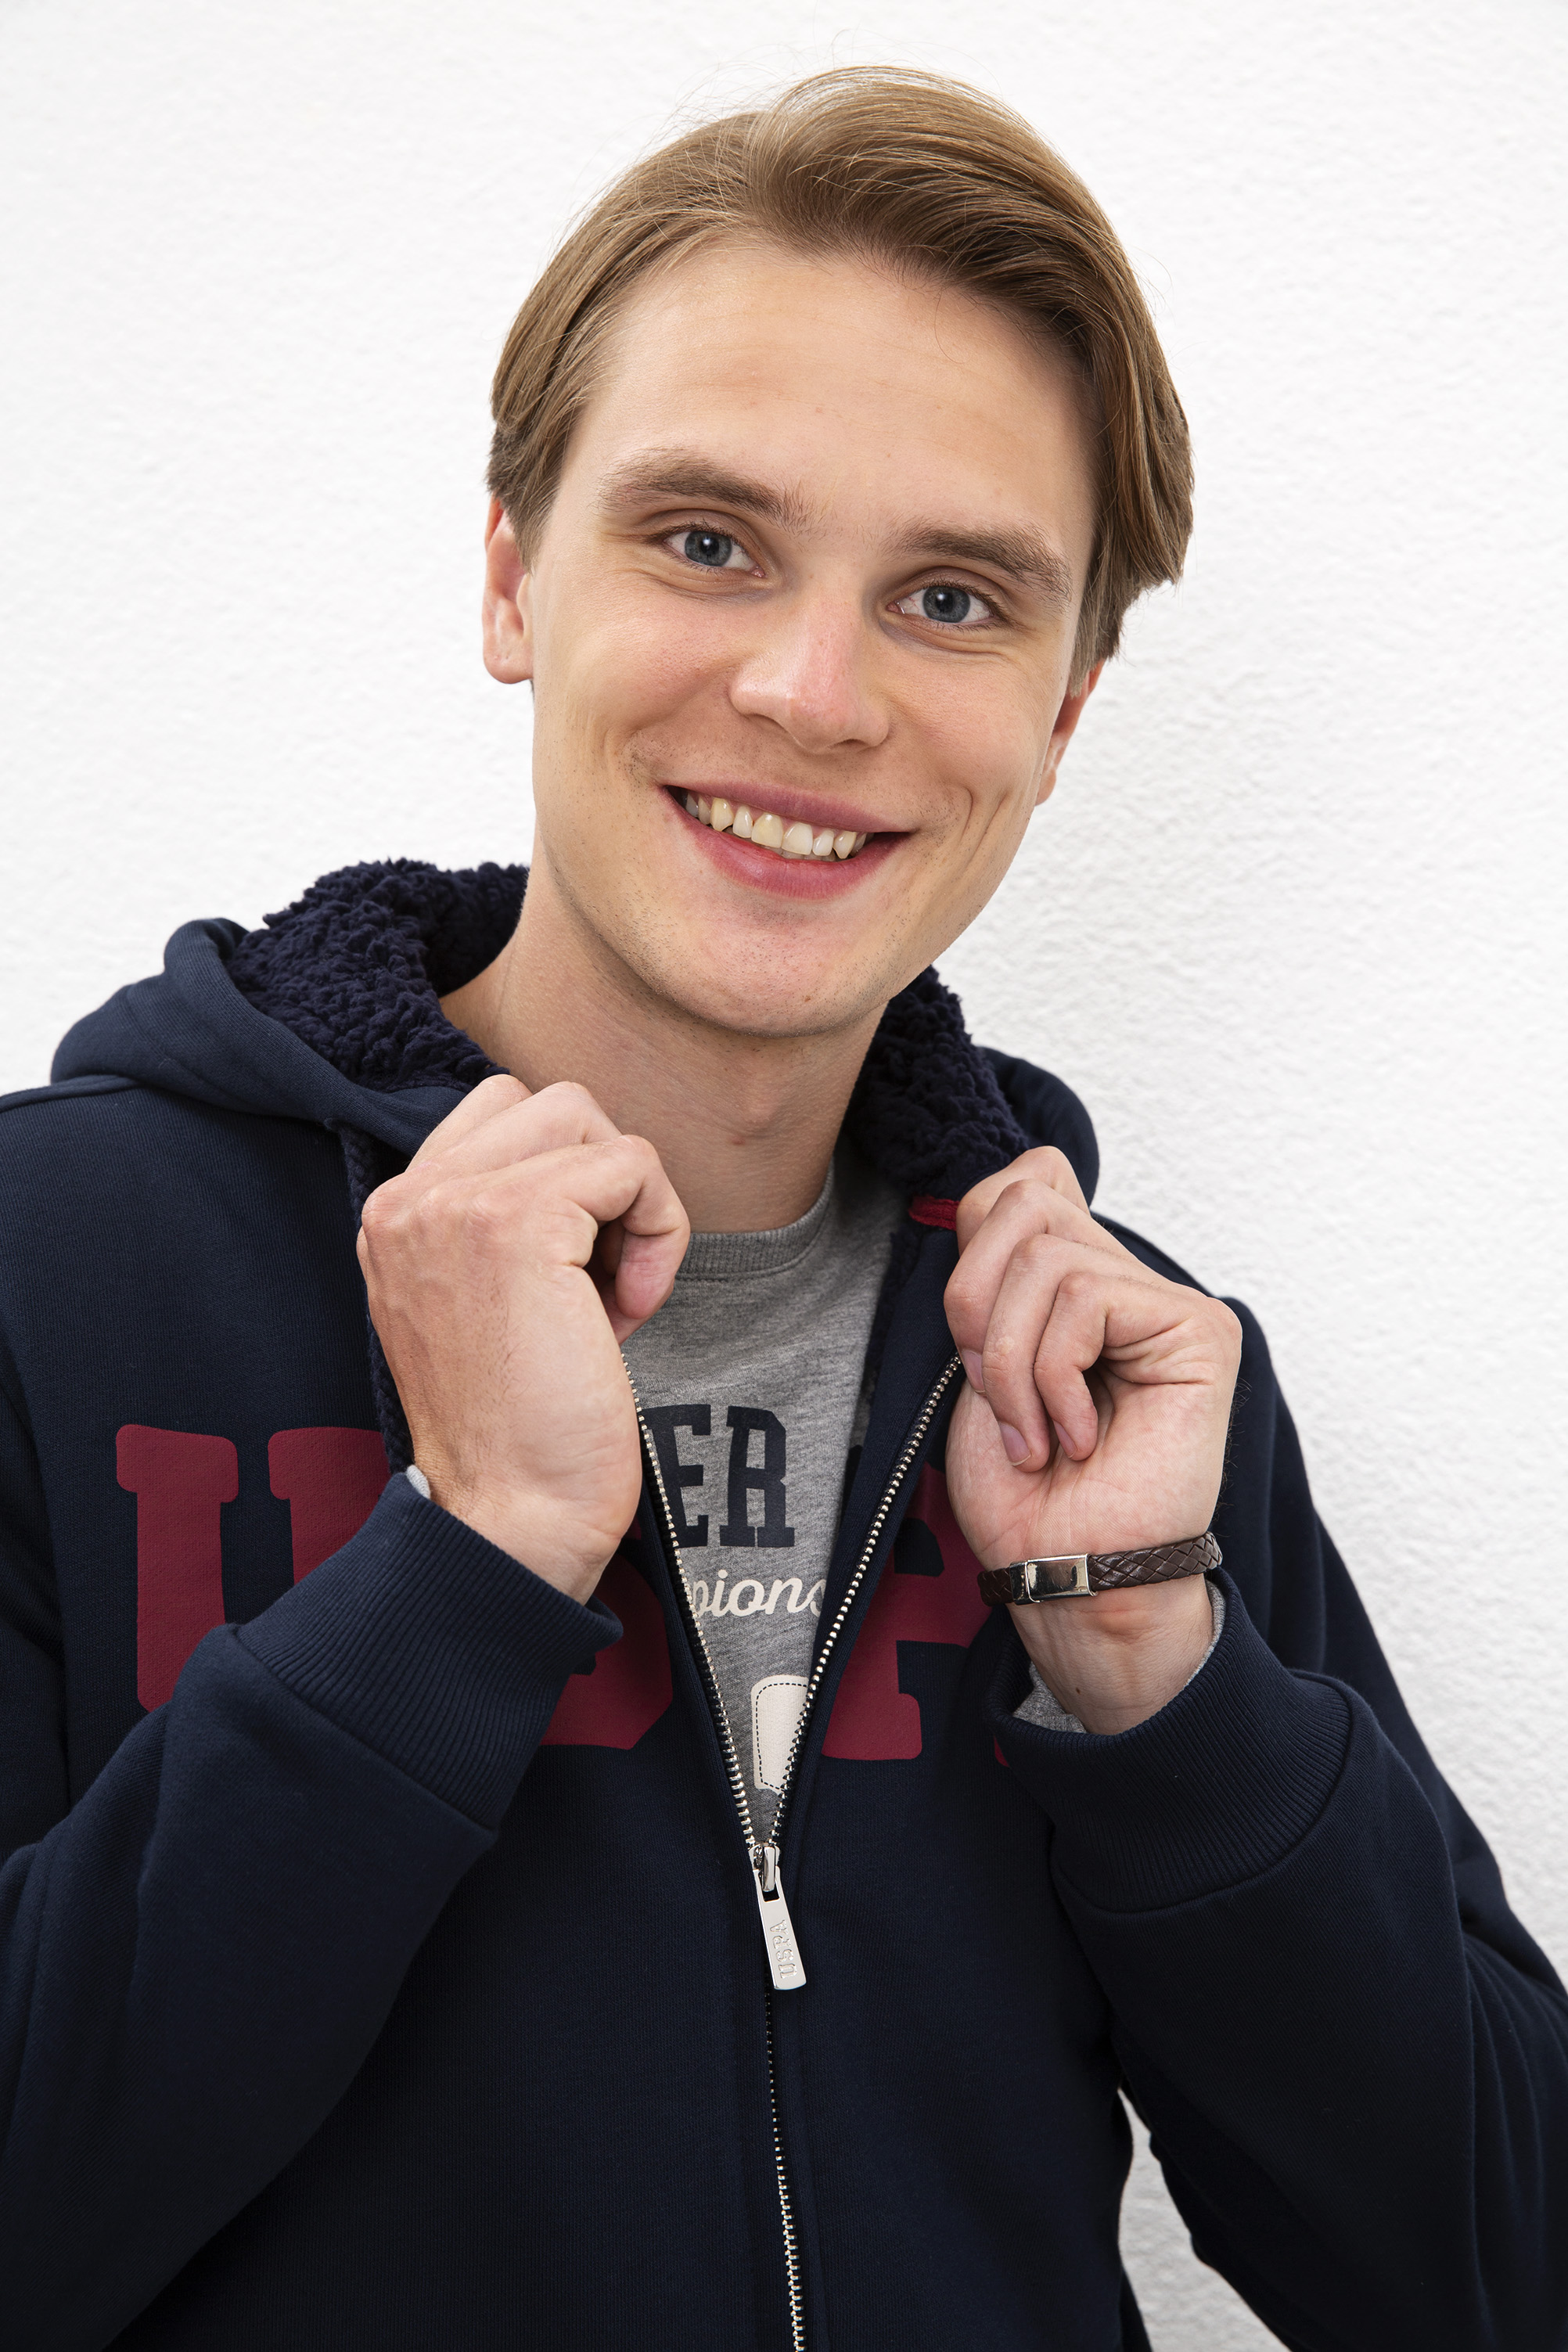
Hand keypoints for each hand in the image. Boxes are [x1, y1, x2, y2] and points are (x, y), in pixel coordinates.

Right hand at [357, 1075, 688, 1598]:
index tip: (571, 1278)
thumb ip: (507, 1224)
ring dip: (629, 1201)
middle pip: (547, 1103)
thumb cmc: (519, 1432)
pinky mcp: (517, 1219)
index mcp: (395, 1216)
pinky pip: (632, 1164)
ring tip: (612, 1295)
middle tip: (598, 1284)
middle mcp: (408, 1198)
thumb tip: (598, 1166)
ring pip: (587, 1118)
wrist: (509, 1517)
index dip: (567, 1181)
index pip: (500, 1115)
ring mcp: (455, 1202)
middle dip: (601, 1182)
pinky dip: (658, 1231)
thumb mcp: (489, 1305)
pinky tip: (628, 1313)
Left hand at [943, 1149, 1240, 1731]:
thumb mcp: (977, 1362)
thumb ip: (993, 1277)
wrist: (1064, 1573)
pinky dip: (1051, 1377)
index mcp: (1076, 1279)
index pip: (1025, 1178)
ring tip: (1035, 1433)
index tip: (971, 1342)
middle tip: (992, 1392)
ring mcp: (1170, 1301)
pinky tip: (1076, 1437)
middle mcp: (1128, 1279)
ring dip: (1010, 1360)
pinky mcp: (1199, 1329)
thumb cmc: (1023, 1493)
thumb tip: (997, 1194)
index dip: (974, 1242)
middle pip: (1022, 1199)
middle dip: (973, 1302)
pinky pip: (1085, 1299)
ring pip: (1044, 1255)